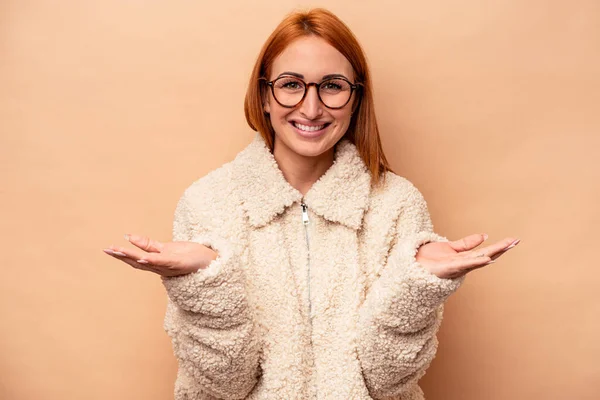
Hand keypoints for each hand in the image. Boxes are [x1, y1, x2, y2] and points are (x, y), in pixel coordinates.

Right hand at [103, 234, 217, 276]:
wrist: (211, 263)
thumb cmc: (190, 256)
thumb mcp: (167, 247)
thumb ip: (149, 244)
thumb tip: (129, 236)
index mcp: (157, 262)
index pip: (136, 258)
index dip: (122, 254)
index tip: (107, 249)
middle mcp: (161, 267)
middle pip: (138, 262)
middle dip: (122, 256)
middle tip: (107, 250)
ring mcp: (170, 266)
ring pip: (148, 262)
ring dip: (133, 257)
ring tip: (119, 251)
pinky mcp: (180, 264)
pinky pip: (164, 263)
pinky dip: (153, 261)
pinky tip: (143, 258)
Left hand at [415, 234, 519, 278]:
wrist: (412, 265)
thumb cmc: (429, 259)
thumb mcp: (450, 247)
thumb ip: (466, 243)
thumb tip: (484, 235)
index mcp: (464, 259)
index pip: (486, 251)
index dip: (499, 246)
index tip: (513, 240)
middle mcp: (463, 265)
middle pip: (485, 255)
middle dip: (500, 249)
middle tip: (515, 241)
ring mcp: (455, 268)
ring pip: (476, 260)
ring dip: (492, 254)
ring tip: (505, 248)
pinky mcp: (446, 269)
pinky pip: (462, 265)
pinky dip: (475, 262)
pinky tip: (486, 259)